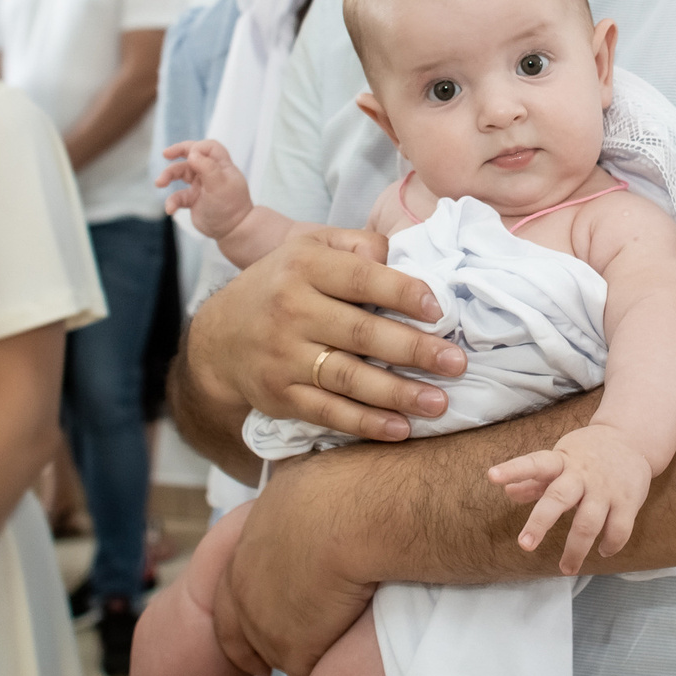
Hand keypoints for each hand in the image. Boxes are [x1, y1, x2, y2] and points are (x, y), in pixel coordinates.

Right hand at [156, 140, 255, 241]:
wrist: (233, 231)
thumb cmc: (230, 206)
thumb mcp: (219, 185)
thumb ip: (207, 167)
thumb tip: (192, 153)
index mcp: (221, 166)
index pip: (209, 147)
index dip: (197, 147)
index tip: (189, 156)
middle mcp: (211, 173)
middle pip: (192, 155)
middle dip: (178, 152)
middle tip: (165, 154)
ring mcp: (201, 185)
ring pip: (181, 173)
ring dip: (169, 176)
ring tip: (159, 183)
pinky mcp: (193, 199)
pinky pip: (178, 196)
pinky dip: (172, 201)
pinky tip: (170, 209)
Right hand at [185, 227, 465, 443]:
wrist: (219, 337)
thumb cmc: (282, 285)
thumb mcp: (310, 247)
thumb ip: (358, 245)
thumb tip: (406, 257)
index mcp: (304, 266)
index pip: (360, 278)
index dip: (402, 292)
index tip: (439, 310)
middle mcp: (291, 309)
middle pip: (360, 332)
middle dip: (413, 350)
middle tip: (456, 363)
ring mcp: (283, 355)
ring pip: (348, 378)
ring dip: (397, 393)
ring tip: (439, 403)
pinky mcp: (280, 394)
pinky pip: (328, 412)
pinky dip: (365, 423)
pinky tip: (400, 429)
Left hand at [210, 452, 372, 675]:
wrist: (351, 512)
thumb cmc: (340, 485)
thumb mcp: (302, 481)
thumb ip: (295, 493)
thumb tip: (308, 478)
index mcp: (245, 545)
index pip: (231, 589)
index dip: (243, 609)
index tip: (258, 622)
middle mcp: (244, 584)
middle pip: (240, 628)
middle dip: (255, 645)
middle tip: (266, 664)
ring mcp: (266, 619)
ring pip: (270, 654)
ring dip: (289, 660)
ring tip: (310, 666)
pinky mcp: (294, 647)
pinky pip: (301, 675)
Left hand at [488, 425, 653, 574]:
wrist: (632, 440)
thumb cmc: (588, 454)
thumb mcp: (560, 459)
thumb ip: (535, 479)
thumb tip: (508, 492)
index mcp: (561, 461)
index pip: (534, 463)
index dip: (513, 470)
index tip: (491, 476)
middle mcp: (581, 474)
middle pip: (558, 498)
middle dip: (540, 522)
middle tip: (525, 545)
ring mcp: (605, 489)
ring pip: (588, 523)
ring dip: (576, 550)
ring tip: (566, 569)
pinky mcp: (628, 501)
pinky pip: (618, 530)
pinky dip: (610, 545)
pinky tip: (602, 551)